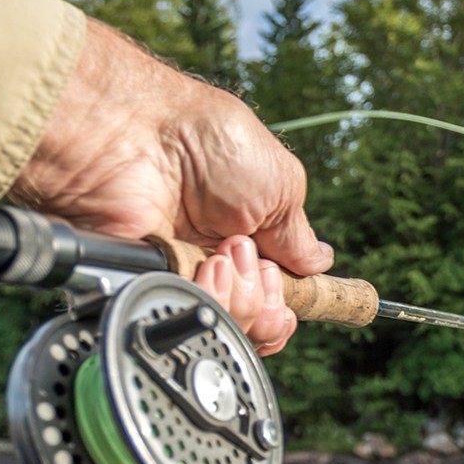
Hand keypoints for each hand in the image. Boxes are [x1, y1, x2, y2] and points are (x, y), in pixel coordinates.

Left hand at [12, 19, 333, 354]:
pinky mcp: (152, 285)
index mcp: (247, 237)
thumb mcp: (279, 183)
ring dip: (242, 298)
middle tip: (255, 263)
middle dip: (269, 301)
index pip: (273, 297)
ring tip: (225, 256)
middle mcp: (215, 261)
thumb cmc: (209, 141)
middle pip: (256, 323)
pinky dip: (211, 301)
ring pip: (230, 327)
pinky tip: (209, 269)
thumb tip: (319, 264)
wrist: (143, 135)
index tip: (288, 283)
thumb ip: (298, 236)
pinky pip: (192, 319)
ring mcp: (183, 276)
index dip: (286, 302)